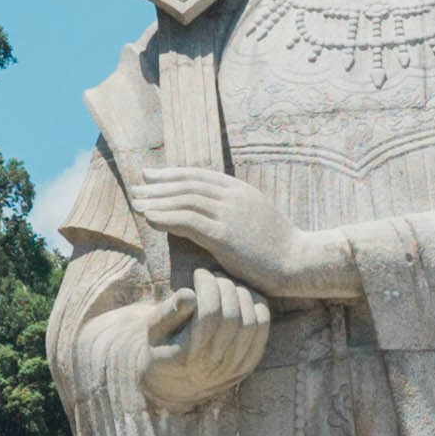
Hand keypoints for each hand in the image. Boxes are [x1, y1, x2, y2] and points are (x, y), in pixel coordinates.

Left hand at [136, 169, 355, 308]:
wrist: (298, 261)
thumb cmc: (278, 246)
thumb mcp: (256, 217)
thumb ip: (234, 208)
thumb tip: (210, 209)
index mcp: (240, 190)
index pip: (198, 175)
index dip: (172, 173)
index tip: (151, 175)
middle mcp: (233, 197)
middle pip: (187, 184)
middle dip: (158, 185)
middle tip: (135, 187)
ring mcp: (229, 214)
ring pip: (184, 199)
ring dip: (157, 200)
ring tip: (136, 203)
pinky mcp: (224, 235)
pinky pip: (187, 221)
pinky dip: (165, 217)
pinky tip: (149, 218)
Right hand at [142, 270, 271, 409]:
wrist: (175, 382)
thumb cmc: (162, 346)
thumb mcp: (154, 330)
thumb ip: (168, 312)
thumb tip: (188, 294)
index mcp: (187, 358)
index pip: (209, 315)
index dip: (207, 287)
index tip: (199, 273)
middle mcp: (215, 366)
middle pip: (231, 316)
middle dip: (224, 286)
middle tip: (213, 275)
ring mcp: (235, 367)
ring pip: (250, 321)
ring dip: (241, 293)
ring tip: (225, 284)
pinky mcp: (249, 363)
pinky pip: (262, 328)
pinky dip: (256, 305)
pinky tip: (240, 295)